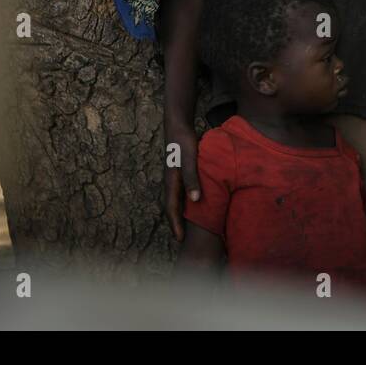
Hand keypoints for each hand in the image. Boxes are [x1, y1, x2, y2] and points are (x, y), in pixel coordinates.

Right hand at [164, 128, 199, 242]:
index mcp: (171, 182)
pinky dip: (184, 203)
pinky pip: (179, 193)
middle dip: (176, 224)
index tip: (179, 240)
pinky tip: (193, 205)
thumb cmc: (184, 141)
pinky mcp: (178, 173)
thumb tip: (195, 200)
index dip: (176, 225)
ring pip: (175, 201)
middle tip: (183, 240)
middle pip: (171, 208)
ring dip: (179, 214)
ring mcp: (173, 177)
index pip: (171, 209)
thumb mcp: (190, 159)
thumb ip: (192, 178)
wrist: (177, 125)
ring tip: (188, 227)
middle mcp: (170, 182)